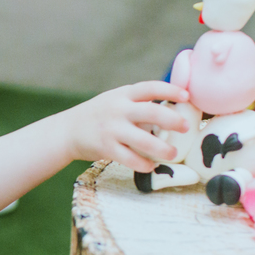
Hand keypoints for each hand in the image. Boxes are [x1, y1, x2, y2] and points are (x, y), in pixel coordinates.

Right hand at [69, 81, 189, 172]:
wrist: (67, 131)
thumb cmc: (98, 115)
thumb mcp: (115, 100)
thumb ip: (137, 103)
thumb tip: (171, 109)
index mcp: (123, 95)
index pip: (150, 87)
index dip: (170, 90)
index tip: (187, 96)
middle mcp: (118, 109)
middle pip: (151, 112)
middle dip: (172, 120)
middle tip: (186, 127)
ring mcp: (111, 129)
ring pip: (143, 140)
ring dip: (162, 148)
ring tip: (173, 153)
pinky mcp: (105, 148)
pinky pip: (129, 158)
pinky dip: (143, 164)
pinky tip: (151, 166)